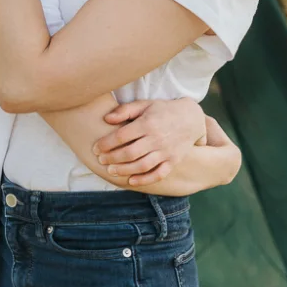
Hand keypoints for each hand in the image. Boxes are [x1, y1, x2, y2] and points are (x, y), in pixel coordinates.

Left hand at [92, 98, 206, 185]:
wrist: (191, 118)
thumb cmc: (163, 110)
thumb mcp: (145, 104)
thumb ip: (125, 110)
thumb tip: (106, 119)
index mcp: (147, 123)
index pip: (121, 136)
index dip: (105, 143)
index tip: (95, 148)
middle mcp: (156, 138)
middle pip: (129, 153)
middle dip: (111, 158)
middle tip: (100, 160)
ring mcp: (166, 151)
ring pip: (141, 165)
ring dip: (124, 170)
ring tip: (111, 171)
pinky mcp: (173, 161)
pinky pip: (158, 174)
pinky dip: (144, 179)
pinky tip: (131, 181)